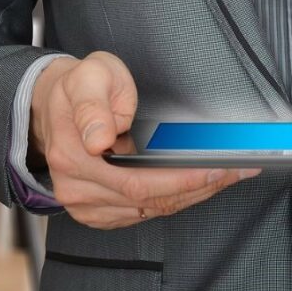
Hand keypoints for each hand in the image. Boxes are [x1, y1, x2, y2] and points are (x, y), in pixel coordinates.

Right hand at [29, 51, 258, 228]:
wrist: (54, 107)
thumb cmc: (78, 87)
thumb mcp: (88, 76)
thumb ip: (93, 103)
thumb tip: (98, 139)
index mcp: (72, 154)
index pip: (137, 181)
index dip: (183, 179)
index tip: (217, 168)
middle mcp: (76, 187)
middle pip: (150, 200)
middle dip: (200, 186)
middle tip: (237, 170)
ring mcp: (85, 205)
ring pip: (151, 210)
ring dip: (192, 195)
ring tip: (226, 175)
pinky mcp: (96, 213)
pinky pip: (143, 214)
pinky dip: (174, 200)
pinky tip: (197, 185)